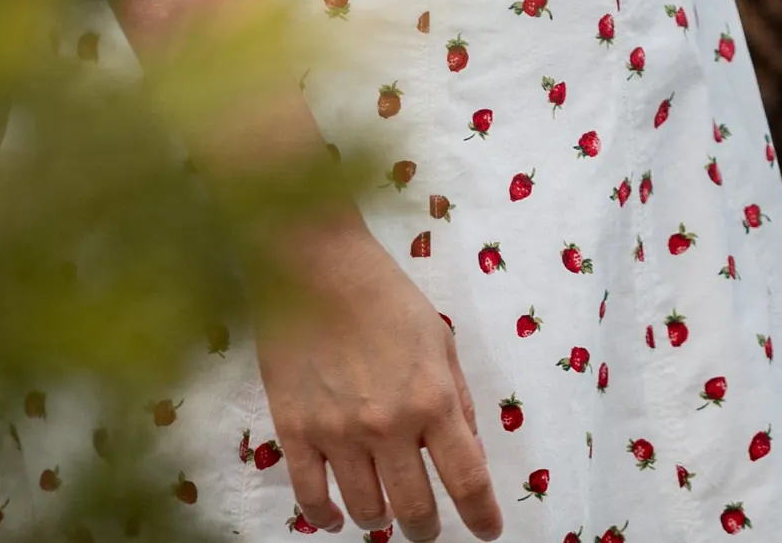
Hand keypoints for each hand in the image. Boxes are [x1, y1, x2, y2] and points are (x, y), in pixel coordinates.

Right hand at [258, 217, 502, 541]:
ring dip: (380, 518)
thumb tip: (467, 450)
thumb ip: (456, 398)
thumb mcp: (439, 339)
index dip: (482, 517)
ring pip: (366, 511)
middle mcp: (389, 425)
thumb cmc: (385, 295)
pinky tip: (335, 515)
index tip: (486, 531)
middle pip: (416, 510)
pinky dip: (326, 517)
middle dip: (427, 528)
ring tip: (382, 508)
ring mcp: (339, 432)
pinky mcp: (295, 431)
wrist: (316, 265)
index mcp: (432, 399)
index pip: (467, 480)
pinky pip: (310, 499)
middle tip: (426, 526)